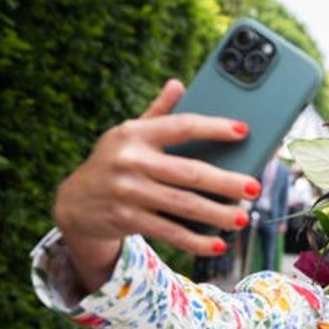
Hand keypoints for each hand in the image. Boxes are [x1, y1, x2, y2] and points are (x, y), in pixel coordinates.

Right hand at [54, 79, 260, 290]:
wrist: (74, 203)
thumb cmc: (114, 163)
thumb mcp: (128, 135)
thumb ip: (156, 113)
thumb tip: (178, 84)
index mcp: (134, 134)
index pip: (181, 126)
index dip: (213, 127)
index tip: (243, 132)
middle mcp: (130, 161)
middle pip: (189, 172)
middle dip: (226, 182)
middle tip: (254, 188)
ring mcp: (127, 191)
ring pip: (183, 205)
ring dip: (216, 214)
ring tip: (241, 219)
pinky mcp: (126, 219)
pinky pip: (169, 232)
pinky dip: (195, 241)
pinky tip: (218, 244)